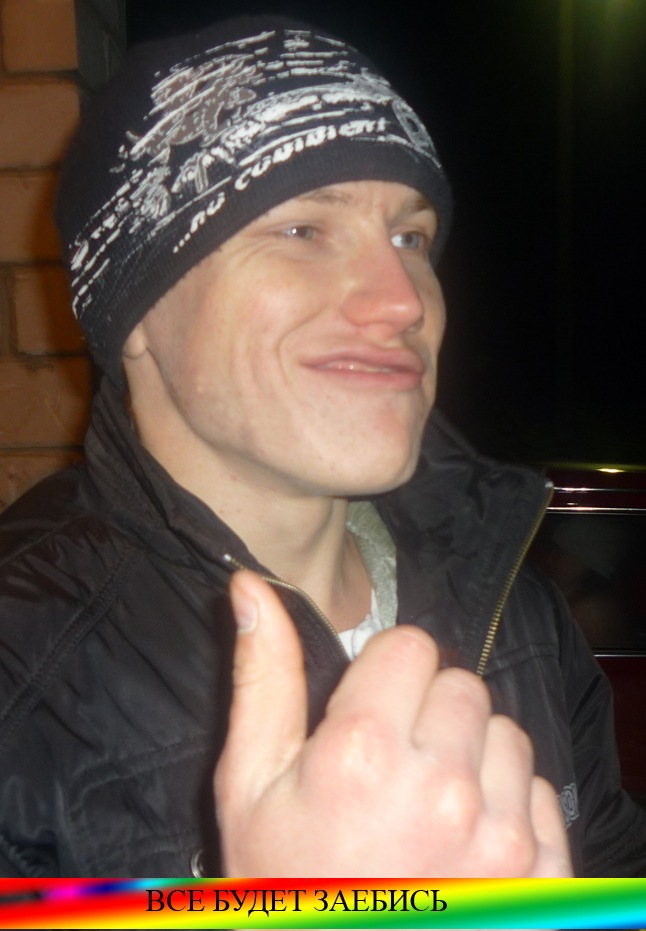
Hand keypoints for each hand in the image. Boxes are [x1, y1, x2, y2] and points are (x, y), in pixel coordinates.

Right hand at [215, 570, 572, 876]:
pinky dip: (509, 805)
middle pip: (462, 684)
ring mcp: (496, 835)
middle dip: (429, 711)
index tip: (368, 714)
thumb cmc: (283, 879)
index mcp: (362, 751)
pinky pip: (540, 791)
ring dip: (473, 756)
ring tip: (428, 802)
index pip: (412, 645)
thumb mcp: (251, 780)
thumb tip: (251, 584)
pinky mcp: (535, 874)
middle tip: (394, 765)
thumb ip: (262, 676)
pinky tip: (463, 838)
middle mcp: (441, 786)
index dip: (386, 674)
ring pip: (506, 733)